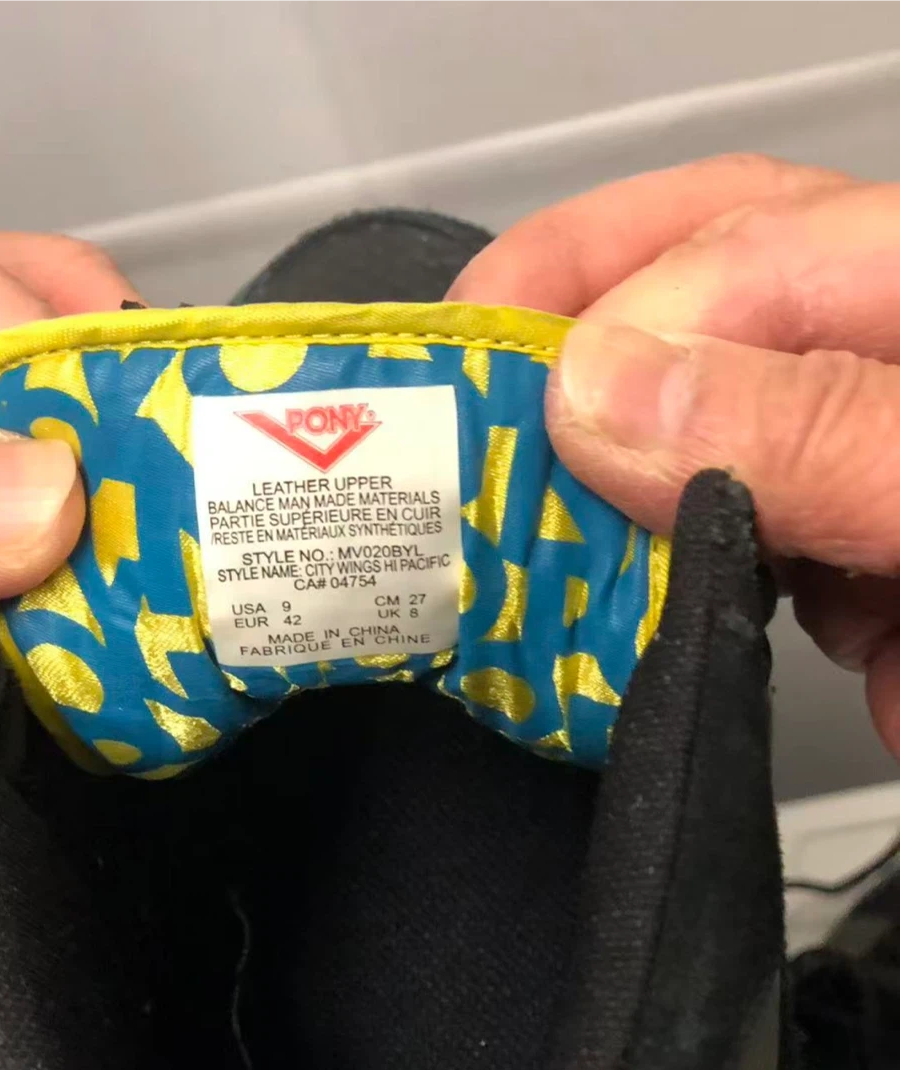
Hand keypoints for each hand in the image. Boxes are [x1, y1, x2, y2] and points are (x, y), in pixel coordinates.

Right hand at [449, 155, 899, 758]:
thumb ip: (808, 426)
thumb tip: (603, 389)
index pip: (751, 240)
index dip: (612, 300)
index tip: (513, 400)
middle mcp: (885, 376)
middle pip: (705, 304)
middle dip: (566, 341)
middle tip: (452, 400)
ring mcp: (870, 483)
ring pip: (695, 435)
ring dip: (584, 469)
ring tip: (485, 498)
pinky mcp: (860, 590)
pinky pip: (722, 552)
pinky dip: (636, 576)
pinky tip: (574, 588)